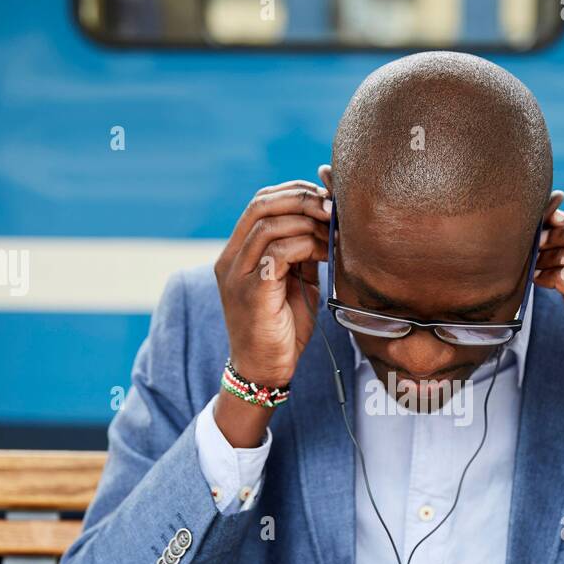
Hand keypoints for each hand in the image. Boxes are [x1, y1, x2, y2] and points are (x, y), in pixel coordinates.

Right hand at [212, 181, 330, 445]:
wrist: (265, 371)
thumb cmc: (281, 329)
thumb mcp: (294, 282)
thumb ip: (301, 253)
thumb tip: (325, 223)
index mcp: (238, 252)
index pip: (260, 202)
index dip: (294, 192)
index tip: (325, 198)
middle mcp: (231, 259)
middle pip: (261, 205)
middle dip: (302, 200)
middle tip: (332, 209)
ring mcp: (237, 275)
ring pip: (269, 225)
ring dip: (308, 223)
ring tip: (333, 233)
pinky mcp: (251, 292)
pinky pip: (277, 253)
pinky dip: (305, 246)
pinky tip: (324, 255)